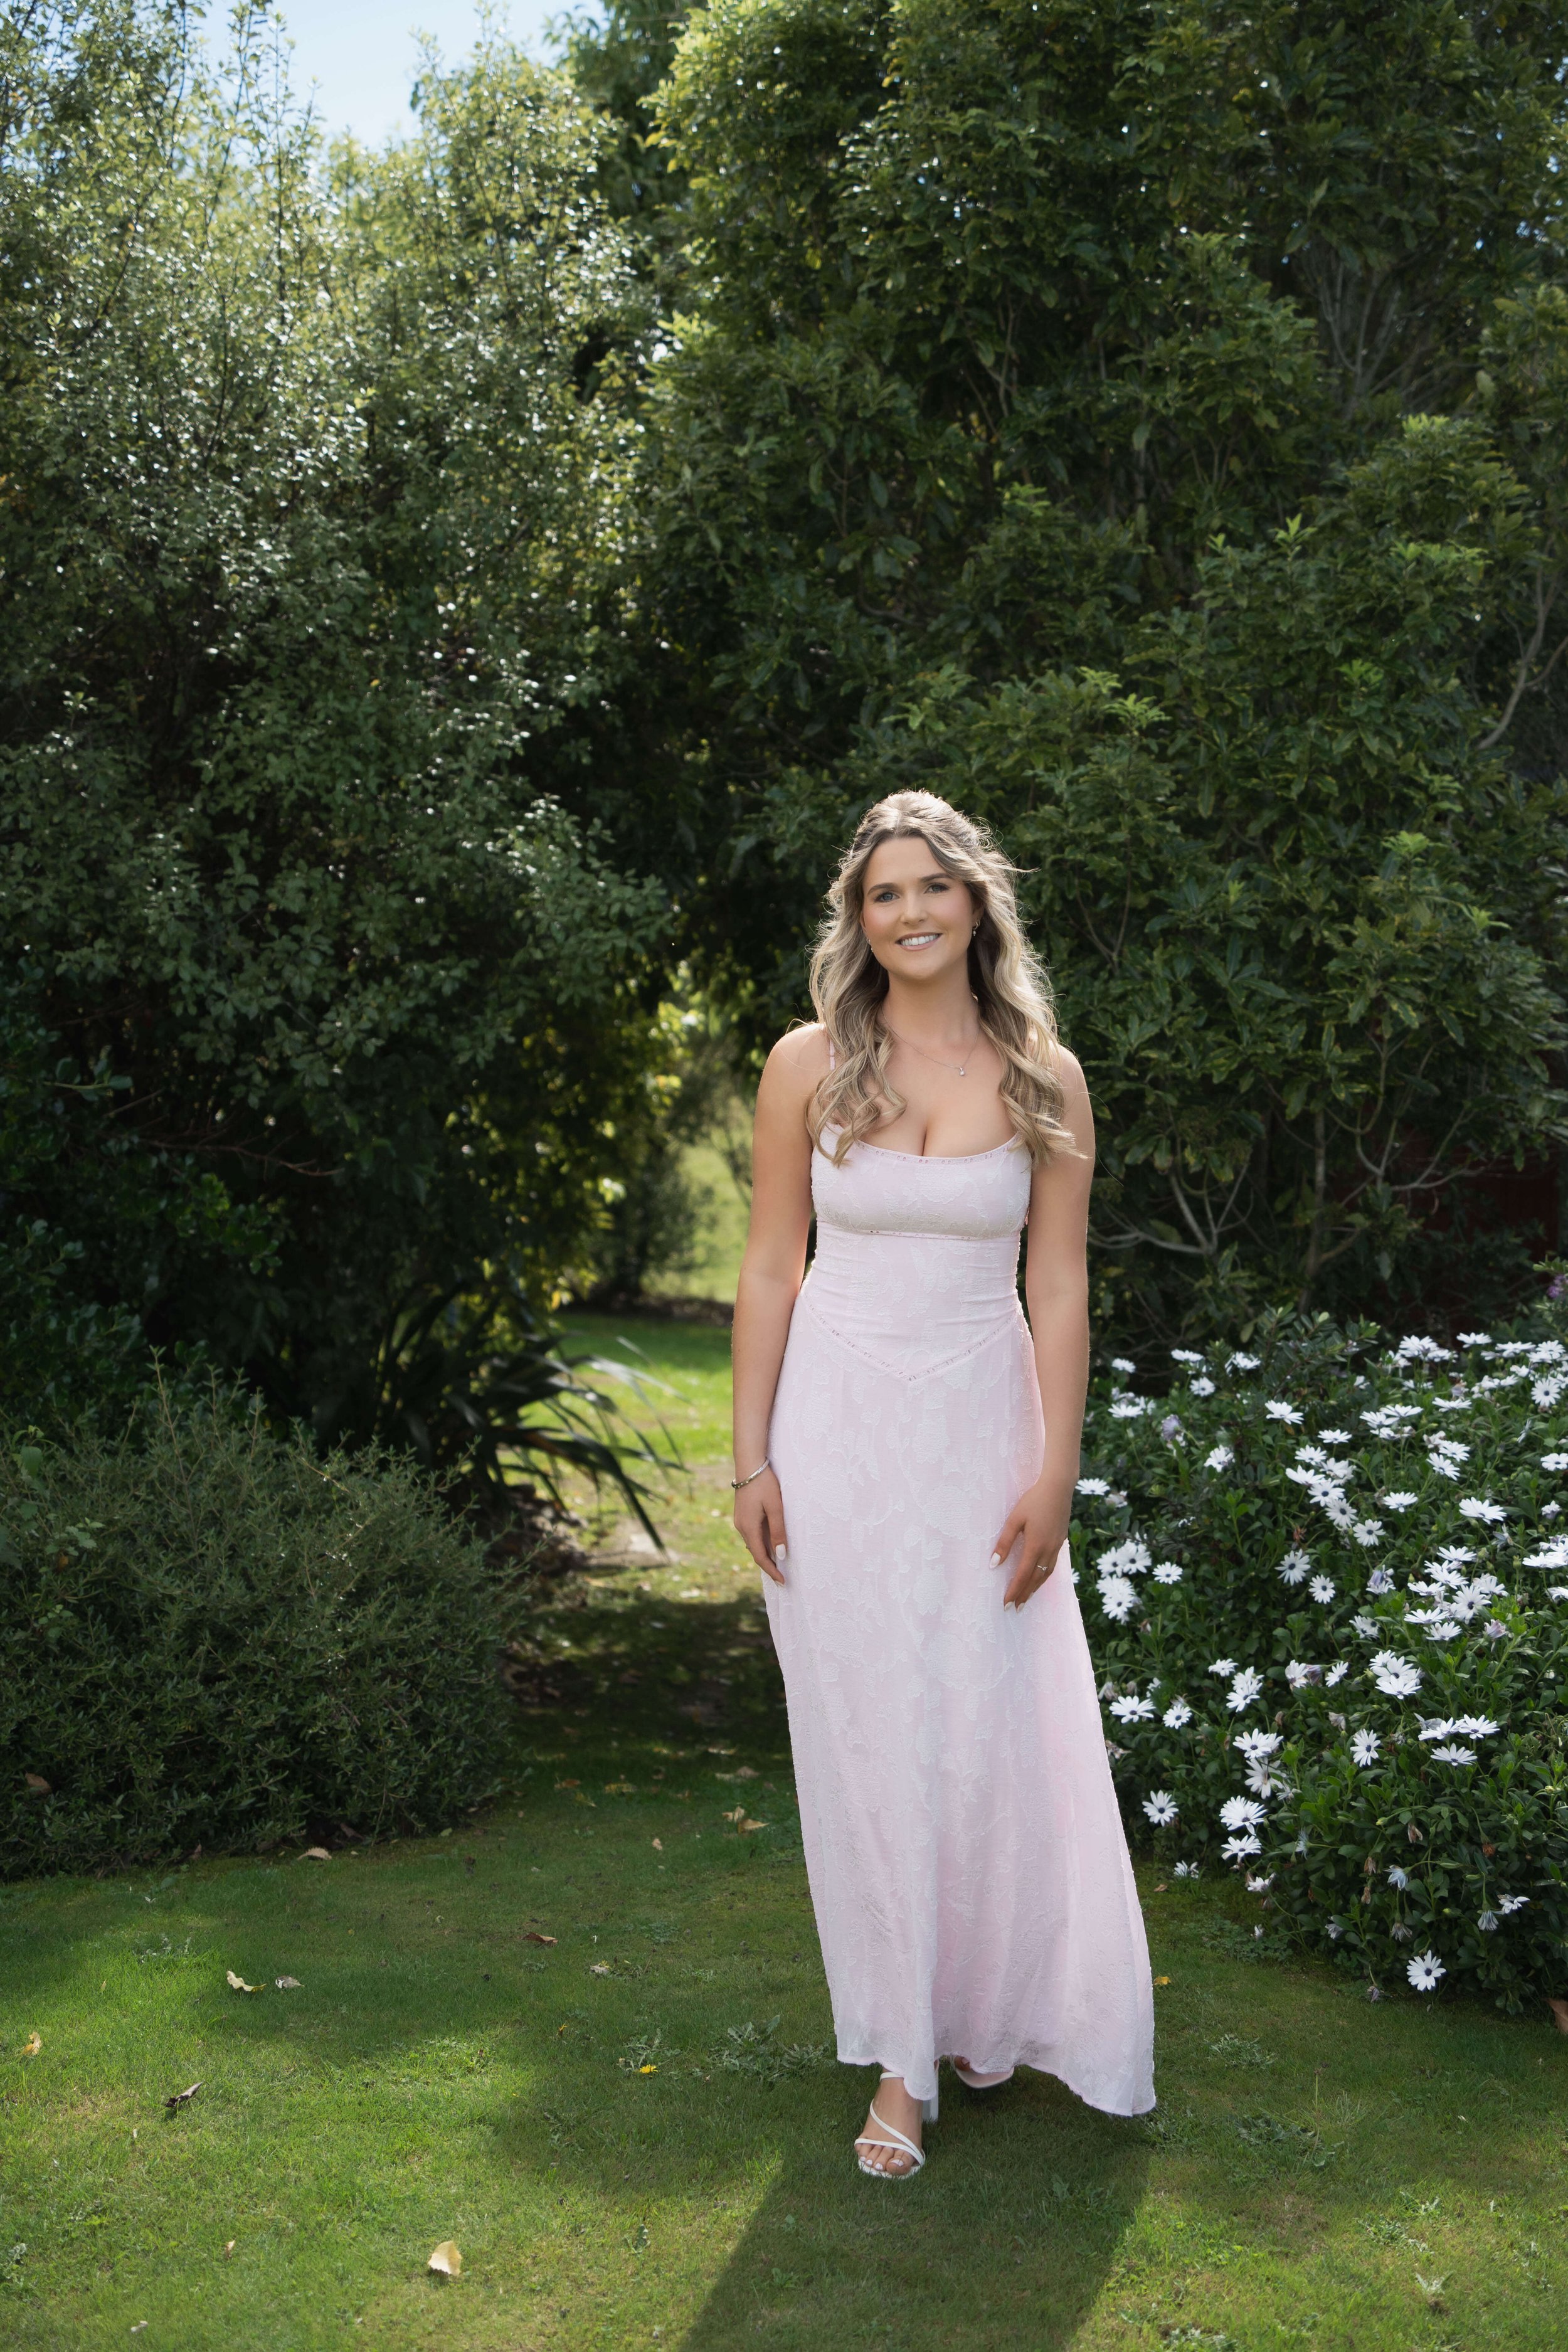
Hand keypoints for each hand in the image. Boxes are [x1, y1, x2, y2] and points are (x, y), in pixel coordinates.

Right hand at [733, 1464, 787, 1584]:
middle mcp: (741, 1527)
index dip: (771, 1570)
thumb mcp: (775, 1508)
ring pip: (754, 1543)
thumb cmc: (764, 1484)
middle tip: (783, 1576)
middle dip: (769, 1565)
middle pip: (756, 1552)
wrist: (749, 1464)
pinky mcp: (742, 1514)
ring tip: (780, 1563)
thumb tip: (780, 1555)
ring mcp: (740, 1520)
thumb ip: (778, 1532)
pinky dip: (762, 1542)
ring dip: (765, 1554)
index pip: (760, 1557)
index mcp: (749, 1527)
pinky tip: (772, 1542)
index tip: (782, 1581)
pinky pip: (753, 1534)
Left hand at [990, 1477, 1070, 1609]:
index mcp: (1036, 1546)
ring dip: (1035, 1588)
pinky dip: (1044, 1576)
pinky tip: (1039, 1578)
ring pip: (1045, 1574)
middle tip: (1014, 1608)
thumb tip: (994, 1564)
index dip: (1014, 1591)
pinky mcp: (1061, 1541)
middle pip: (1035, 1579)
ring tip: (1026, 1599)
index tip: (1006, 1604)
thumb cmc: (1033, 1501)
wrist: (1058, 1488)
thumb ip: (1004, 1542)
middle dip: (1024, 1595)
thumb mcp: (1014, 1519)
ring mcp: (1057, 1546)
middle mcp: (1048, 1550)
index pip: (1023, 1575)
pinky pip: (1052, 1565)